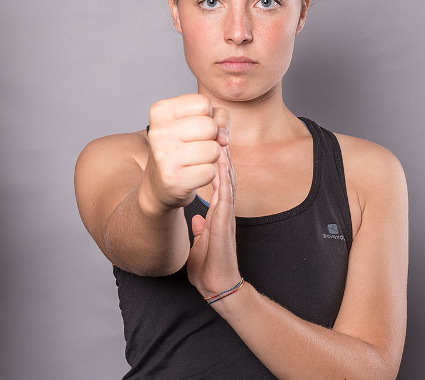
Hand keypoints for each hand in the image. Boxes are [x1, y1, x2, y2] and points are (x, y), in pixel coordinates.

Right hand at [140, 94, 227, 211]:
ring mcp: (163, 156)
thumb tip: (223, 138)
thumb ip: (218, 117)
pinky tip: (192, 173)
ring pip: (213, 150)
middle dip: (211, 137)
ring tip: (194, 159)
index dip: (207, 116)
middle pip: (210, 126)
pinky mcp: (172, 178)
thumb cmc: (183, 145)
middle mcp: (158, 131)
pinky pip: (210, 172)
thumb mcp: (197, 120)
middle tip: (196, 145)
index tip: (194, 127)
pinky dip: (207, 174)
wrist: (160, 181)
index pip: (203, 103)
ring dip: (211, 157)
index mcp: (160, 110)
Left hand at [186, 117, 241, 297]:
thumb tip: (196, 220)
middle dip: (224, 159)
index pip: (219, 187)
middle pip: (226, 181)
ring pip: (228, 186)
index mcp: (217, 217)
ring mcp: (225, 219)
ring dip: (226, 166)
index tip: (213, 148)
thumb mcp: (200, 244)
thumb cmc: (209, 268)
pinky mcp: (223, 227)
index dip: (217, 168)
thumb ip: (200, 231)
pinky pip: (225, 200)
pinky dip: (224, 183)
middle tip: (221, 137)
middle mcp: (224, 215)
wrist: (216, 287)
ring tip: (223, 144)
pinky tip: (223, 169)